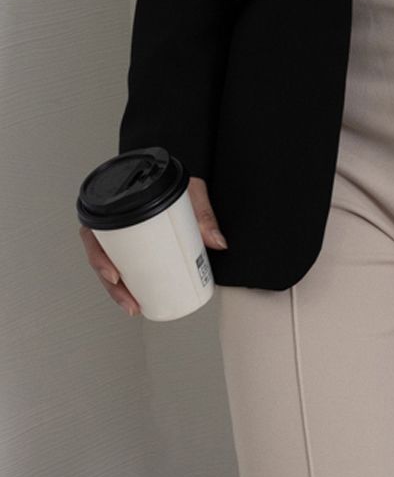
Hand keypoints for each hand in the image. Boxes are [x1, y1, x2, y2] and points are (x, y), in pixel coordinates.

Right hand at [80, 175, 226, 316]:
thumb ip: (203, 214)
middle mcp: (114, 220)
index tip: (114, 275)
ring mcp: (121, 233)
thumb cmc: (176, 178)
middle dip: (112, 286)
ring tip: (133, 306)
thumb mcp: (190, 190)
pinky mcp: (133, 242)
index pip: (94, 234)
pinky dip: (126, 283)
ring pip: (109, 266)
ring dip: (118, 291)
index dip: (98, 258)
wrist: (182, 170)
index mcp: (117, 205)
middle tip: (130, 301)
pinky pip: (122, 264)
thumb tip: (217, 242)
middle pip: (101, 258)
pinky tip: (135, 297)